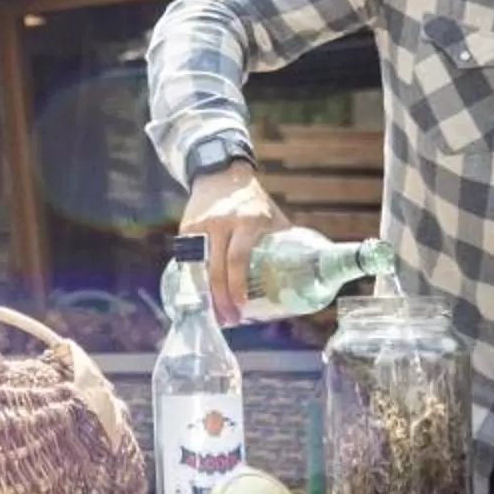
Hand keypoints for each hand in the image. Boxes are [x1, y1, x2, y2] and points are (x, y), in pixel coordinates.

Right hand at [180, 163, 288, 323]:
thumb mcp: (272, 216)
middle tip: (229, 320)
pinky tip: (201, 297)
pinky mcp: (186, 229)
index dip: (237, 286)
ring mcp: (200, 226)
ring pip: (197, 268)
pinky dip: (194, 282)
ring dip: (205, 296)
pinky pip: (188, 262)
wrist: (220, 174)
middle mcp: (221, 223)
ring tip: (215, 315)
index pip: (238, 258)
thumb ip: (285, 241)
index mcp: (247, 221)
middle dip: (221, 299)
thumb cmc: (253, 201)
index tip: (240, 308)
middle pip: (215, 268)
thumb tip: (306, 272)